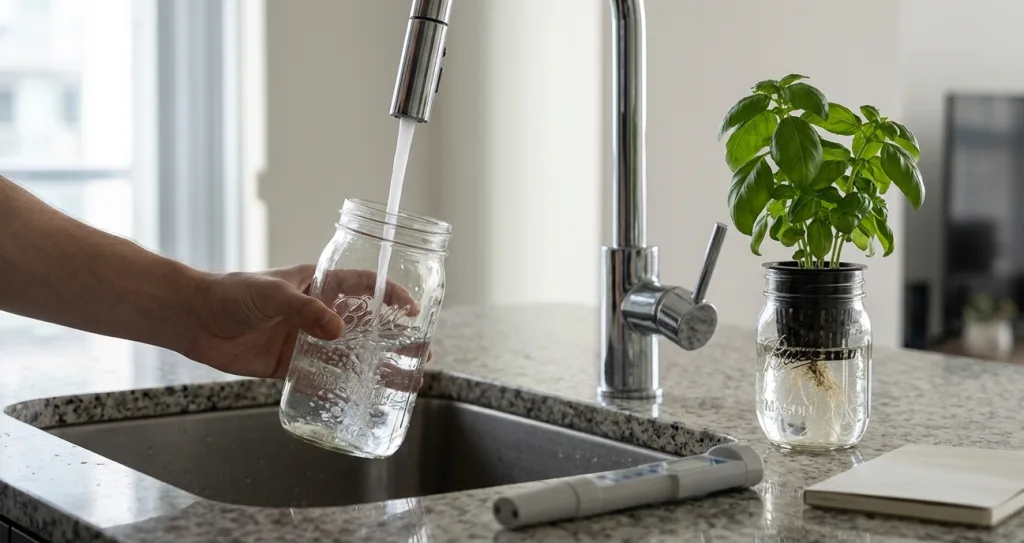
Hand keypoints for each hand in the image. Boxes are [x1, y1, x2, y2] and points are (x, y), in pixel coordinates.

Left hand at [183, 265, 429, 383]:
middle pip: (366, 326)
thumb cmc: (231, 293)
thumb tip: (338, 331)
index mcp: (318, 285)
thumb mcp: (271, 293)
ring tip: (405, 380)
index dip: (391, 295)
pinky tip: (361, 400)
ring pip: (350, 355)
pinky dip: (341, 390)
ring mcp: (305, 340)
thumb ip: (304, 310)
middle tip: (421, 353)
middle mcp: (317, 312)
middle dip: (395, 339)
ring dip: (376, 367)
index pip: (364, 286)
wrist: (193, 319)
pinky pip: (322, 379)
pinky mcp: (290, 365)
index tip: (413, 311)